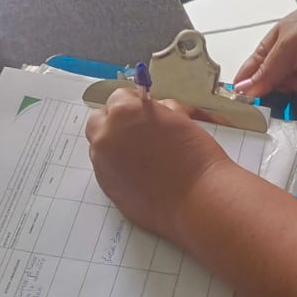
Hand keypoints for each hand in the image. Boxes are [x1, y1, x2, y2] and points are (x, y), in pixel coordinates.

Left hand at [85, 89, 227, 240]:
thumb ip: (159, 110)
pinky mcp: (105, 186)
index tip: (141, 110)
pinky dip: (118, 168)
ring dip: (116, 145)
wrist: (197, 199)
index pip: (118, 97)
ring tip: (143, 156)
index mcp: (125, 112)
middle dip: (115, 122)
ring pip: (101, 146)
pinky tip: (141, 174)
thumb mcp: (180, 119)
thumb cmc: (195, 158)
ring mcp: (102, 162)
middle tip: (138, 131)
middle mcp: (107, 135)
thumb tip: (154, 110)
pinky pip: (106, 168)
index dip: (133, 103)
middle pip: (99, 120)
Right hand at [234, 0, 296, 118]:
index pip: (249, 80)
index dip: (244, 97)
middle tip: (285, 114)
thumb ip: (268, 71)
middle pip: (273, 102)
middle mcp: (289, 70)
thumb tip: (245, 90)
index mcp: (271, 54)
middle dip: (278, 112)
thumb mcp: (290, 45)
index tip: (244, 113)